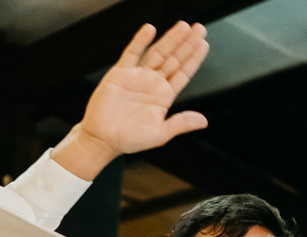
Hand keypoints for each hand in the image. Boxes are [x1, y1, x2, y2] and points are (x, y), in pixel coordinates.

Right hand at [52, 22, 209, 178]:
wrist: (103, 139)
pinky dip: (141, 40)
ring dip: (170, 39)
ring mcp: (137, 76)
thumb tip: (203, 121)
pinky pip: (132, 53)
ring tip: (184, 26)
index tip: (204, 44)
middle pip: (173, 59)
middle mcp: (152, 83)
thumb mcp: (160, 134)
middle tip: (200, 29)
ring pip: (157, 52)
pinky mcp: (120, 73)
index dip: (194, 59)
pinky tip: (150, 29)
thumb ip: (181, 123)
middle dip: (186, 44)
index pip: (183, 73)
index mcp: (164, 97)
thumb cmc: (129, 140)